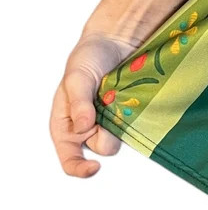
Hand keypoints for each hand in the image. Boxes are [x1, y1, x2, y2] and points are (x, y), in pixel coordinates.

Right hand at [50, 31, 140, 177]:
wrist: (117, 41)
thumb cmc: (88, 57)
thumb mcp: (77, 78)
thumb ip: (78, 102)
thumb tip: (82, 126)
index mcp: (67, 124)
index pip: (70, 158)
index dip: (79, 168)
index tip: (94, 166)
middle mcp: (89, 128)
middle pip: (104, 148)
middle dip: (108, 132)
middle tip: (107, 104)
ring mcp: (112, 122)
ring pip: (123, 137)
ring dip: (124, 121)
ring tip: (120, 96)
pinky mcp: (130, 116)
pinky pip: (138, 126)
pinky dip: (137, 116)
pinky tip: (134, 99)